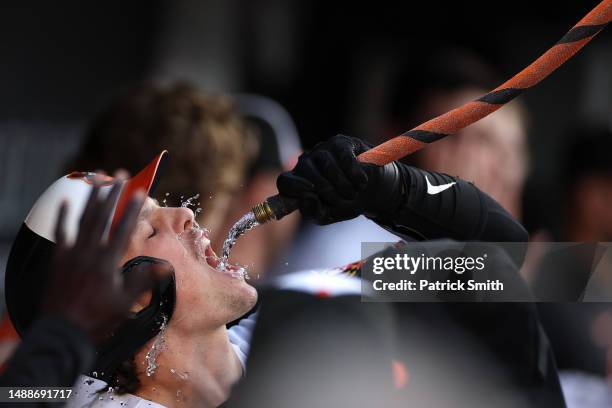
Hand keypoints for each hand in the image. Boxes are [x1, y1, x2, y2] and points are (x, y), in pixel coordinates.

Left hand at [41, 173, 171, 342]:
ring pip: (82, 219)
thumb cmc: (97, 319)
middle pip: (102, 217)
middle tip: (120, 175)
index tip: (140, 191)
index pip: (122, 229)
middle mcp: (89, 253)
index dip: (132, 209)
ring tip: (97, 179)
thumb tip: (167, 266)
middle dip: (112, 194)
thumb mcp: (126, 303)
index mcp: (107, 262)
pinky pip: (60, 232)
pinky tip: (64, 200)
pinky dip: (63, 215)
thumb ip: (144, 281)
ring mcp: (71, 254)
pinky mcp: (58, 259)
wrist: (63, 331)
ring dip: (91, 198)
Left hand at [277, 134, 402, 223]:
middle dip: (329, 193)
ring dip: (345, 187)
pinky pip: (346, 160)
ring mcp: (322, 150)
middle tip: (344, 200)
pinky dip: (356, 176)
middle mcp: (306, 162)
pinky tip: (362, 182)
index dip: (295, 189)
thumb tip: (306, 199)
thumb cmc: (343, 202)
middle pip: (308, 175)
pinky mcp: (341, 143)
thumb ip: (313, 211)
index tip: (311, 196)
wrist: (370, 191)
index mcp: (298, 181)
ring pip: (329, 168)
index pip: (285, 182)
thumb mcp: (327, 214)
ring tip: (353, 192)